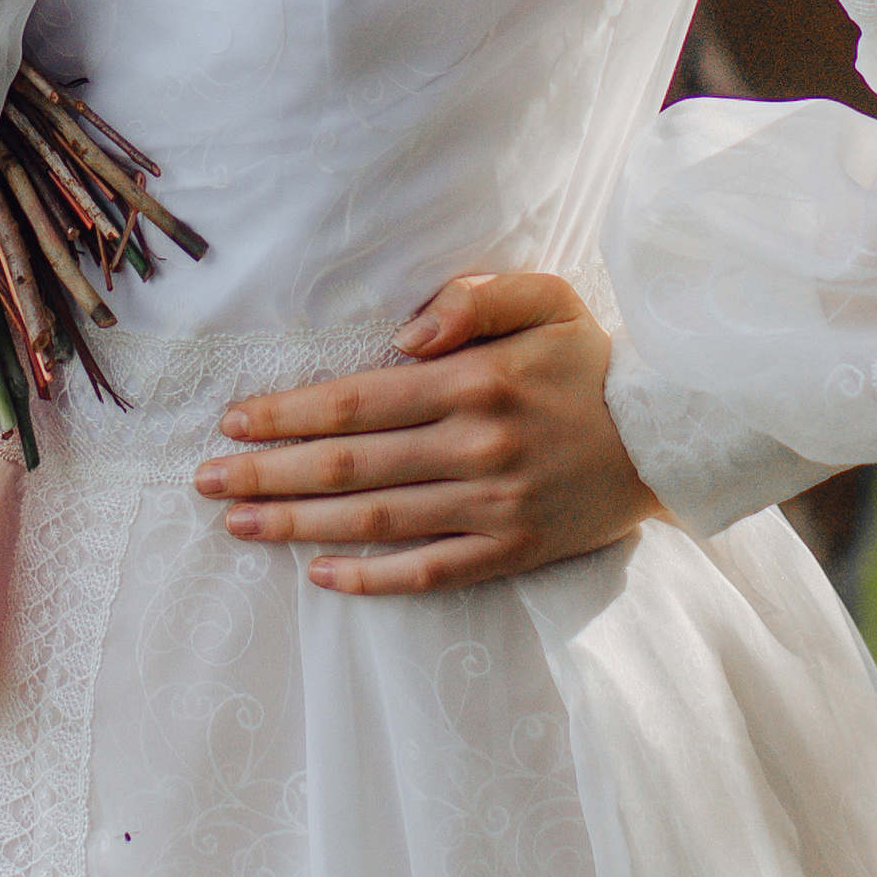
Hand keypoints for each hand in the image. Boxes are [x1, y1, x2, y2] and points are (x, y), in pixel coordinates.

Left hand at [192, 271, 665, 593]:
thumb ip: (471, 299)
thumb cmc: (591, 359)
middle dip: (267, 472)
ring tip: (237, 523)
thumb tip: (401, 336)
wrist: (670, 436)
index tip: (232, 419)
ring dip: (296, 524)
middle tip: (205, 479)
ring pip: (374, 522)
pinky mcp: (510, 552)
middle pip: (348, 467)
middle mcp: (475, 449)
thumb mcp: (545, 297)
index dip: (288, 413)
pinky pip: (426, 573)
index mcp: (474, 383)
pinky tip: (319, 573)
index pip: (356, 402)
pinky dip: (369, 578)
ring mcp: (491, 508)